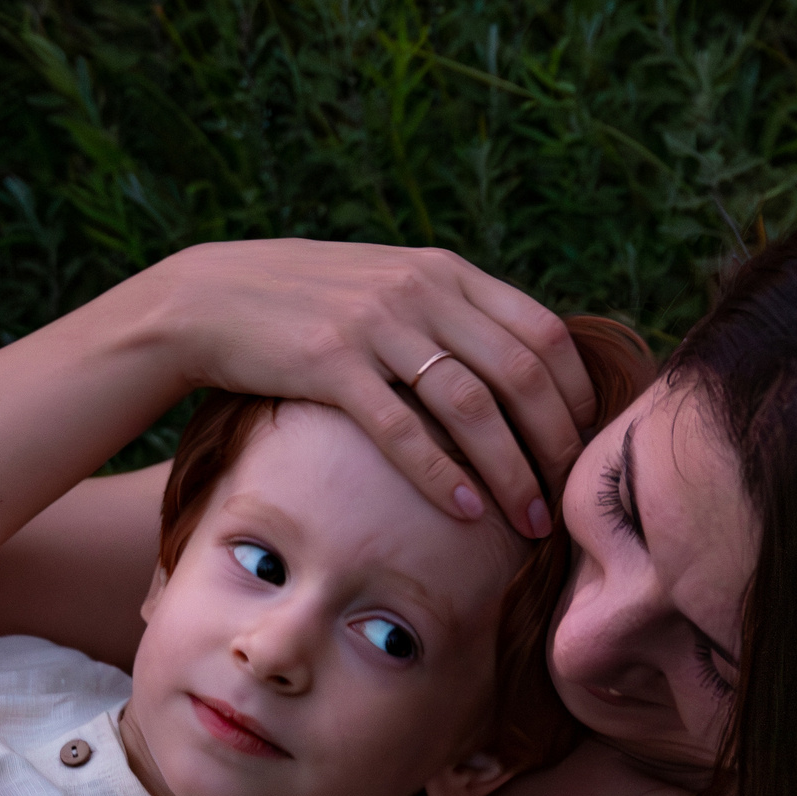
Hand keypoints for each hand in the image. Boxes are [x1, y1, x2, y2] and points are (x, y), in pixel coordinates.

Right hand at [125, 240, 593, 536]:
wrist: (211, 295)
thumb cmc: (310, 304)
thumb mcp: (392, 286)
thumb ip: (452, 315)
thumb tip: (519, 370)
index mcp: (446, 272)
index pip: (545, 334)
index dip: (577, 398)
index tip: (585, 451)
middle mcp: (421, 290)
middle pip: (522, 374)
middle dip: (556, 446)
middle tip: (567, 502)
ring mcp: (376, 325)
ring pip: (472, 405)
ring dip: (510, 472)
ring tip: (528, 523)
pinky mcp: (328, 363)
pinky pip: (400, 427)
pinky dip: (439, 473)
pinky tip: (463, 512)